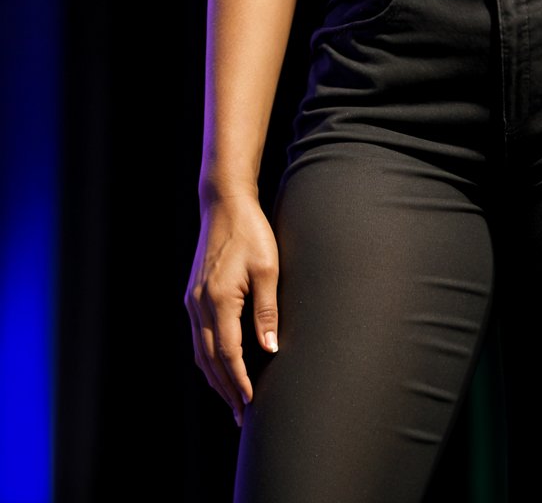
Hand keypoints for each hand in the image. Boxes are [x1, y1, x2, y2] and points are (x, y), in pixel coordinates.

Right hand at [185, 193, 279, 425]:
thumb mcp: (268, 268)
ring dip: (215, 377)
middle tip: (242, 414)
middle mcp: (199, 304)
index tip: (251, 403)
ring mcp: (192, 300)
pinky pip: (198, 337)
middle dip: (226, 388)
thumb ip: (267, 311)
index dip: (239, 380)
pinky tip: (220, 366)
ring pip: (200, 351)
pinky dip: (208, 357)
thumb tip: (270, 350)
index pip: (228, 353)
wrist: (224, 204)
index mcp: (218, 299)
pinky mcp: (193, 295)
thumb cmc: (251, 232)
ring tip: (232, 399)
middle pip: (209, 359)